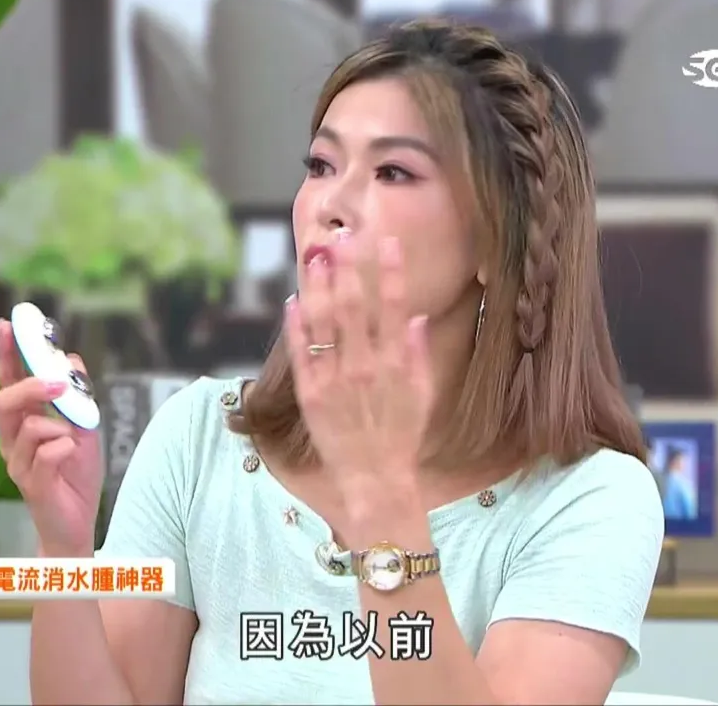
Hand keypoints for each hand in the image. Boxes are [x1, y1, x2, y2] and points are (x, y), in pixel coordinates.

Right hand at [0, 319, 102, 557]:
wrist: (76, 525)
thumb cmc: (74, 476)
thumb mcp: (84, 429)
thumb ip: (76, 397)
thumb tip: (72, 359)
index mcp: (23, 423)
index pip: (9, 382)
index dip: (6, 354)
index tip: (6, 325)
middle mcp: (12, 441)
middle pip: (4, 401)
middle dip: (30, 386)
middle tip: (59, 383)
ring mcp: (18, 464)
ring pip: (28, 428)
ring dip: (58, 426)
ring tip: (73, 439)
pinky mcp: (31, 485)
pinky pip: (47, 455)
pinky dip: (66, 449)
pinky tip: (72, 456)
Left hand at [285, 233, 433, 510]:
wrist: (375, 478)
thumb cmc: (401, 436)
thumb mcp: (423, 395)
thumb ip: (417, 355)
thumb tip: (415, 318)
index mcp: (395, 362)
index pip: (393, 305)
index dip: (389, 270)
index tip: (385, 241)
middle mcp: (365, 365)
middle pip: (353, 305)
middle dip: (347, 268)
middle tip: (342, 238)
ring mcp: (335, 378)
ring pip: (323, 321)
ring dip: (319, 286)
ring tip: (316, 257)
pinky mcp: (311, 393)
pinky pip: (300, 352)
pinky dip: (296, 325)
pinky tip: (293, 300)